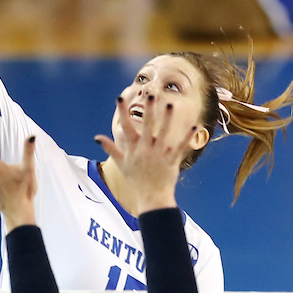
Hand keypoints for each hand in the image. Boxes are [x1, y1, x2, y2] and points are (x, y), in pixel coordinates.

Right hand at [95, 94, 196, 213]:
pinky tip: (195, 126)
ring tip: (169, 104)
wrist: (151, 196)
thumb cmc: (136, 179)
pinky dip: (187, 136)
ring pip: (164, 133)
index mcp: (133, 148)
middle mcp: (145, 149)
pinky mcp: (171, 160)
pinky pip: (180, 146)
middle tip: (150, 95)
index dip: (122, 112)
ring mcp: (159, 154)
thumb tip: (97, 137)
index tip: (120, 98)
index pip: (125, 127)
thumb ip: (110, 148)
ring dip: (167, 118)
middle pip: (147, 126)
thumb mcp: (121, 163)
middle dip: (149, 110)